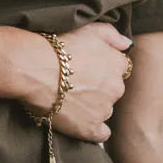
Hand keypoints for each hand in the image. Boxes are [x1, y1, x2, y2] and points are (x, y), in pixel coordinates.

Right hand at [23, 22, 132, 144]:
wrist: (35, 69)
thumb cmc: (60, 47)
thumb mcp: (90, 29)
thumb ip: (113, 35)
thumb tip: (126, 44)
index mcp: (117, 65)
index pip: (119, 69)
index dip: (102, 68)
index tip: (88, 69)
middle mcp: (116, 88)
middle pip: (112, 90)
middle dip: (99, 88)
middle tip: (77, 84)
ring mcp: (104, 109)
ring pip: (105, 110)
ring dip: (93, 107)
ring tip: (71, 100)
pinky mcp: (90, 128)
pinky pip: (100, 134)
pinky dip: (92, 129)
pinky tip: (79, 121)